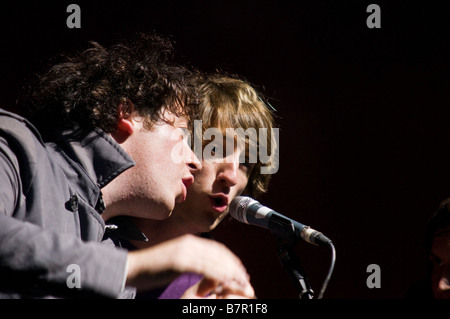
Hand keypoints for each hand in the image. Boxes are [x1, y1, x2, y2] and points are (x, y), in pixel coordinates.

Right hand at [125, 234, 253, 296]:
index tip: (239, 270)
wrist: (131, 267)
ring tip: (241, 283)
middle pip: (220, 254)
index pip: (217, 249)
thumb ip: (190, 260)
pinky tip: (227, 283)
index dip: (231, 259)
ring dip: (231, 273)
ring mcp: (185, 252)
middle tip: (245, 278)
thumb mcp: (175, 259)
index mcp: (189, 241)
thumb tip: (202, 267)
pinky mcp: (181, 262)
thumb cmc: (152, 267)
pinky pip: (206, 269)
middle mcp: (190, 243)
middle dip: (235, 266)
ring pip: (216, 261)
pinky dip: (219, 276)